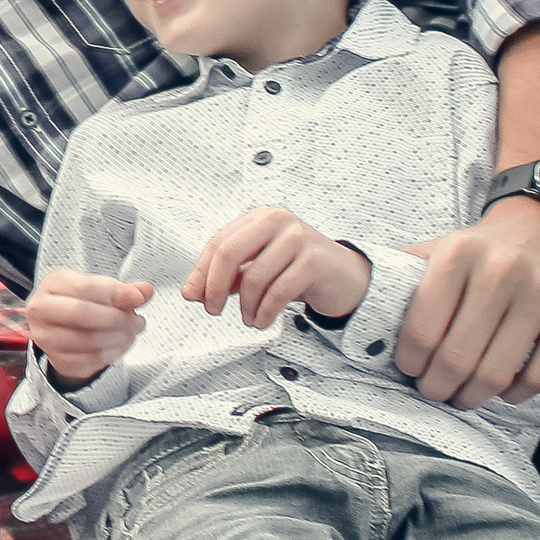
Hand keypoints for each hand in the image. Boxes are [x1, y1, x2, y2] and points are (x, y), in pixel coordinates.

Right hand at [25, 269, 153, 385]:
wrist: (62, 325)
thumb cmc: (83, 301)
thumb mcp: (99, 288)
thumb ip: (121, 290)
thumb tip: (144, 291)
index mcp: (53, 284)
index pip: (84, 288)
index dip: (115, 294)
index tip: (139, 298)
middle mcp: (41, 310)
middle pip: (81, 314)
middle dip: (117, 319)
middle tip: (137, 320)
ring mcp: (46, 337)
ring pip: (88, 341)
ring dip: (120, 338)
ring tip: (131, 332)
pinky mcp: (57, 360)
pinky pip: (91, 360)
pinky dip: (113, 353)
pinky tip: (120, 344)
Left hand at [184, 208, 370, 329]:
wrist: (347, 278)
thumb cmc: (298, 271)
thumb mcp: (260, 268)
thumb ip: (228, 275)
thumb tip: (192, 292)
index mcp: (260, 218)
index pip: (218, 242)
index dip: (201, 272)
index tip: (192, 296)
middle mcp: (278, 221)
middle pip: (229, 253)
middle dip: (214, 286)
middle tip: (212, 310)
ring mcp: (298, 239)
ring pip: (254, 277)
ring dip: (245, 306)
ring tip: (248, 319)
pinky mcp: (315, 262)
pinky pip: (278, 292)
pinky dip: (264, 311)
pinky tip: (261, 321)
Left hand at [399, 195, 539, 408]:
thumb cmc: (488, 245)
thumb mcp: (443, 246)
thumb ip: (407, 275)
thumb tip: (364, 308)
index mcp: (458, 256)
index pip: (422, 329)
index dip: (411, 362)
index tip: (410, 372)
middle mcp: (501, 273)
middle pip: (458, 357)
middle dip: (439, 386)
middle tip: (434, 393)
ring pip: (497, 371)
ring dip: (474, 396)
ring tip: (464, 397)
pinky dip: (516, 393)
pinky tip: (504, 392)